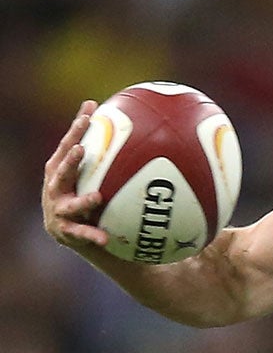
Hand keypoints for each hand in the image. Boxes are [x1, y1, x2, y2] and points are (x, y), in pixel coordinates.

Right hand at [43, 104, 112, 256]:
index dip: (76, 129)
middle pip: (63, 171)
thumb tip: (136, 123)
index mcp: (60, 170)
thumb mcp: (93, 174)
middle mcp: (55, 188)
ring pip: (71, 205)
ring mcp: (59, 210)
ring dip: (83, 201)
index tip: (88, 114)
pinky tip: (105, 238)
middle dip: (71, 160)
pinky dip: (93, 235)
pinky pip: (83, 234)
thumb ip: (106, 153)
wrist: (73, 233)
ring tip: (97, 197)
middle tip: (81, 149)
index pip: (68, 145)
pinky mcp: (67, 231)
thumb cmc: (84, 195)